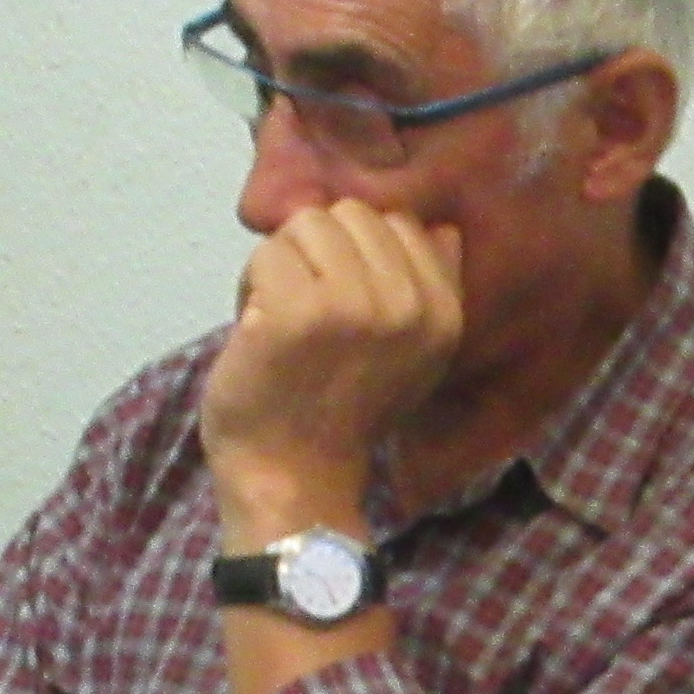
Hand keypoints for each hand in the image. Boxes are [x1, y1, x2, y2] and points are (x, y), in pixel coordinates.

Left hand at [205, 203, 465, 526]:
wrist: (295, 479)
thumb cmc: (341, 414)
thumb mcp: (413, 354)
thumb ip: (431, 287)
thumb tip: (439, 225)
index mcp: (442, 312)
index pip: (401, 222)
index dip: (358, 252)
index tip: (344, 303)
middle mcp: (407, 305)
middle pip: (350, 215)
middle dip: (318, 253)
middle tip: (306, 312)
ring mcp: (352, 304)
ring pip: (305, 224)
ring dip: (282, 265)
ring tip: (282, 318)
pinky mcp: (297, 311)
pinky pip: (266, 252)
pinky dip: (251, 286)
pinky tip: (258, 329)